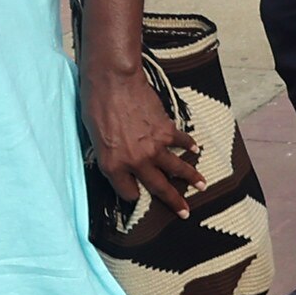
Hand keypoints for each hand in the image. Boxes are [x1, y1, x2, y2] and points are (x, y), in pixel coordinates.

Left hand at [82, 57, 200, 216]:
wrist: (114, 82)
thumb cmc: (95, 107)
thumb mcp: (93, 139)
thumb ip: (109, 155)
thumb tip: (120, 160)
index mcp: (113, 166)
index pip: (128, 193)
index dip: (133, 195)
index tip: (138, 195)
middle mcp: (136, 162)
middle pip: (159, 188)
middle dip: (173, 202)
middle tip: (185, 212)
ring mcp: (154, 147)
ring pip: (177, 169)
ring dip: (192, 178)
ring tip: (202, 185)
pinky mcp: (167, 130)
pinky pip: (182, 142)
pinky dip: (190, 146)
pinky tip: (195, 149)